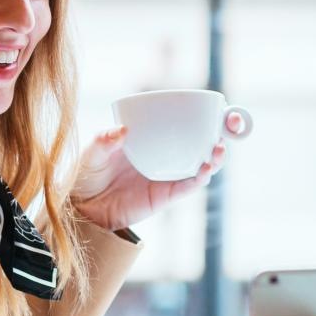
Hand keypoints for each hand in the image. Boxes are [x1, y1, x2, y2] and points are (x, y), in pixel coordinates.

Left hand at [70, 112, 243, 230]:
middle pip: (205, 142)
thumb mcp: (92, 151)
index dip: (211, 116)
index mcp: (157, 137)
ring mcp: (169, 175)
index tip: (224, 108)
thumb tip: (122, 131)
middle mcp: (168, 155)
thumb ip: (104, 140)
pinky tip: (204, 169)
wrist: (84, 207)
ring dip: (216, 157)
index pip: (188, 123)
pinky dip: (199, 178)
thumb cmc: (89, 174)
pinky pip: (187, 186)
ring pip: (203, 164)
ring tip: (218, 150)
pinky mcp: (165, 195)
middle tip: (232, 124)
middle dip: (225, 133)